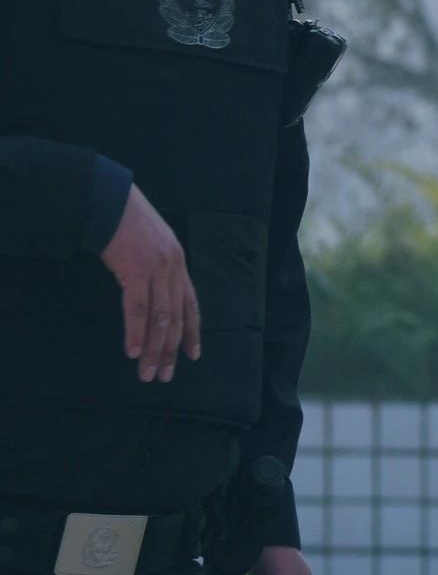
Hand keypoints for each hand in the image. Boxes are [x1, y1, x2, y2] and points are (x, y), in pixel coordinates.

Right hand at [102, 185, 198, 383]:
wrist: (107, 199)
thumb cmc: (123, 220)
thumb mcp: (150, 243)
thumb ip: (156, 267)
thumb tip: (152, 290)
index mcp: (179, 262)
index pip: (191, 304)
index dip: (193, 332)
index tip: (193, 355)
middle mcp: (174, 268)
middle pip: (176, 318)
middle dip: (171, 351)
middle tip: (165, 376)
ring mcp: (157, 270)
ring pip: (160, 319)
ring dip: (154, 350)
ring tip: (148, 373)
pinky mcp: (135, 271)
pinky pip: (138, 309)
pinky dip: (136, 332)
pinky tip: (134, 351)